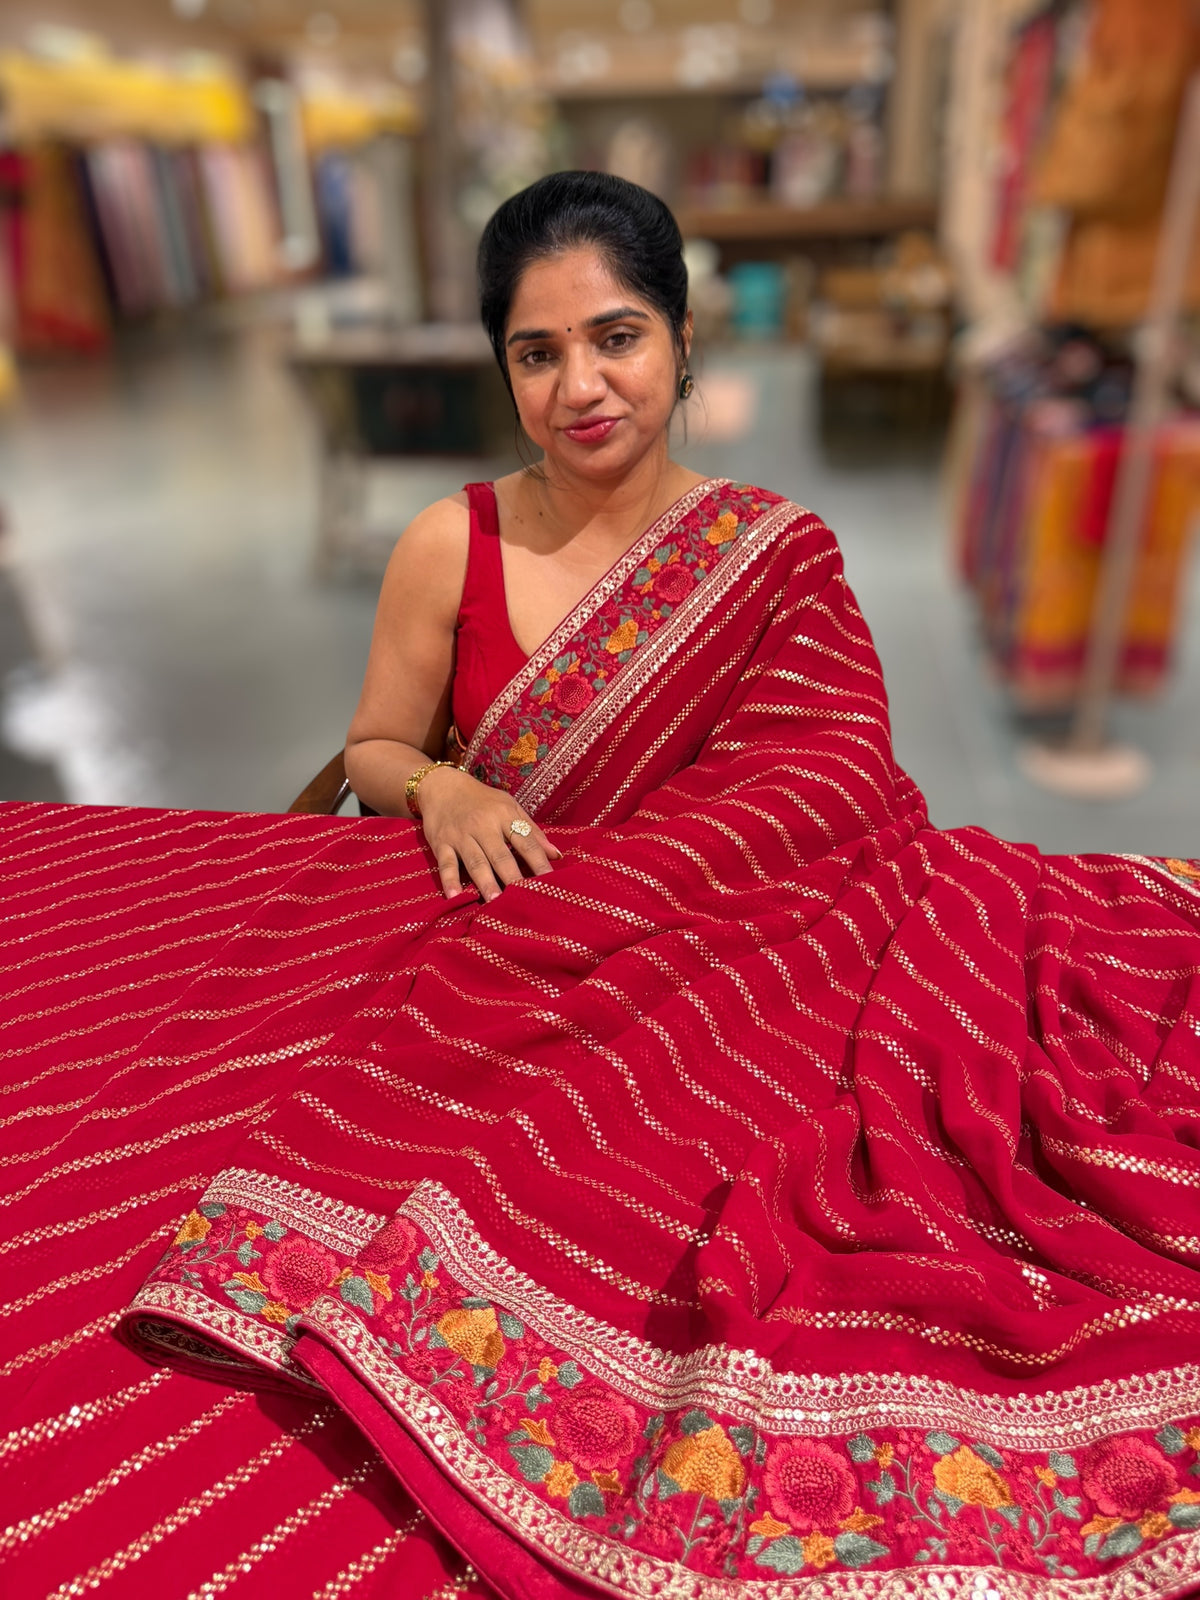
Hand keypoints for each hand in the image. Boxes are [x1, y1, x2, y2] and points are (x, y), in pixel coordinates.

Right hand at [416, 767, 561, 900]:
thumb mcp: (510, 807)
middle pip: (500, 855)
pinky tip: (455, 896)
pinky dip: (450, 880)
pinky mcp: (441, 843)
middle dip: (512, 877)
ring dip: (485, 882)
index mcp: (504, 815)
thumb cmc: (482, 800)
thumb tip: (556, 855)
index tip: (550, 882)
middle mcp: (483, 825)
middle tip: (522, 898)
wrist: (443, 786)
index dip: (539, 862)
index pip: (525, 842)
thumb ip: (532, 831)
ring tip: (495, 902)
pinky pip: (446, 864)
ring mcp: (461, 835)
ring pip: (476, 862)